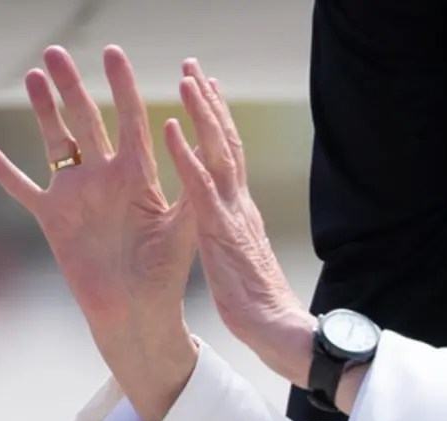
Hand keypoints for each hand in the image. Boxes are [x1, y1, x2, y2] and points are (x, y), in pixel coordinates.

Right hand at [0, 45, 198, 420]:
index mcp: (139, 176)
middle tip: (57, 52)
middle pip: (87, 121)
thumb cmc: (167, 273)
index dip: (123, 88)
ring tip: (33, 76)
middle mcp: (106, 178)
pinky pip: (22, 187)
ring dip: (43, 111)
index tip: (115, 54)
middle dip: (73, 87)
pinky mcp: (53, 218)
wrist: (138, 311)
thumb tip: (199, 148)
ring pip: (56, 142)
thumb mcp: (186, 226)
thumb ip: (192, 188)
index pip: (132, 121)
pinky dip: (1, 168)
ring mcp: (77, 195)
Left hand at [164, 60, 313, 384]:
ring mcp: (233, 215)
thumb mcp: (238, 260)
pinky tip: (170, 130)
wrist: (276, 326)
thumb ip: (233, 236)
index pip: (231, 157)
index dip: (218, 123)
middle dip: (210, 104)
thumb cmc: (257, 304)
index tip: (206, 91)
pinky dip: (185, 155)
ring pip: (218, 153)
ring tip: (186, 81)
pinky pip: (199, 186)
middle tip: (195, 68)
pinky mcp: (222, 230)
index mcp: (242, 212)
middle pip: (227, 143)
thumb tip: (224, 226)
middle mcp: (241, 205)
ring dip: (200, 115)